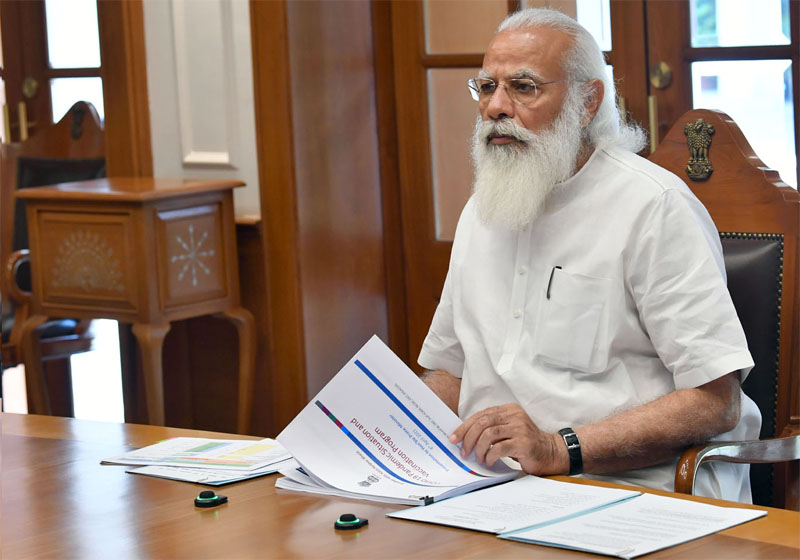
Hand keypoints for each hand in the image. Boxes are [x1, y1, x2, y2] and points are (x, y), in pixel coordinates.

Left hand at [449, 403, 567, 475]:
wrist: (551, 453)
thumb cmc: (525, 444)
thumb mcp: (508, 431)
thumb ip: (491, 429)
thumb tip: (465, 437)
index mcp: (508, 410)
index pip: (481, 415)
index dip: (465, 427)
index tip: (454, 438)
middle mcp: (514, 416)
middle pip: (482, 423)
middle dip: (468, 438)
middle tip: (463, 451)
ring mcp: (520, 428)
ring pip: (489, 434)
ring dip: (479, 448)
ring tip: (478, 458)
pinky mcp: (524, 443)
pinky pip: (499, 448)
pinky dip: (490, 456)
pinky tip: (489, 462)